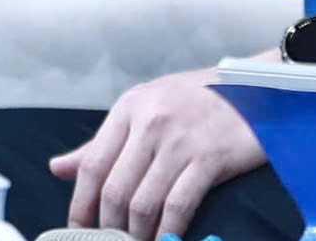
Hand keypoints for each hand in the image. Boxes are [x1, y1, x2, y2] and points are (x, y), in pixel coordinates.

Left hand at [48, 66, 263, 240]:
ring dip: (136, 234)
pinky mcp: (209, 159)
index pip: (92, 164)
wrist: (257, 88)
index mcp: (129, 108)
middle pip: (114, 189)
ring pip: (143, 203)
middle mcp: (150, 123)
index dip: (81, 204)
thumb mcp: (145, 108)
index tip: (79, 228)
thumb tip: (58, 168)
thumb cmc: (197, 100)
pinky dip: (167, 231)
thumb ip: (103, 142)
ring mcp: (180, 141)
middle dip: (108, 226)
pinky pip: (178, 206)